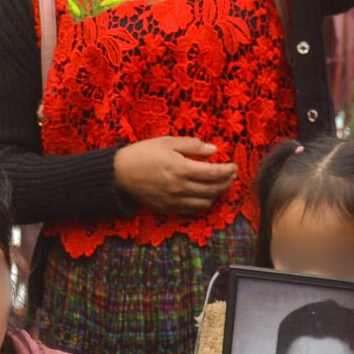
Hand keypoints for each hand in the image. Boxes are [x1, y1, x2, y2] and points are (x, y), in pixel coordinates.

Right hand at [114, 138, 236, 215]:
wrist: (119, 173)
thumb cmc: (143, 153)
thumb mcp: (167, 142)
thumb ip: (192, 146)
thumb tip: (214, 150)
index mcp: (181, 169)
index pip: (214, 173)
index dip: (228, 170)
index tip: (234, 166)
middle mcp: (180, 188)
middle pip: (213, 189)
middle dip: (226, 182)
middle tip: (231, 175)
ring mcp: (174, 200)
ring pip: (205, 202)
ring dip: (216, 194)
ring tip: (219, 184)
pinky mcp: (168, 208)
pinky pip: (192, 210)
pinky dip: (202, 203)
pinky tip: (204, 195)